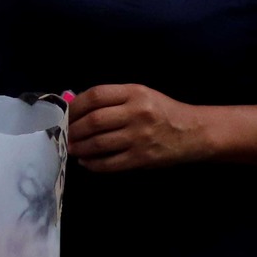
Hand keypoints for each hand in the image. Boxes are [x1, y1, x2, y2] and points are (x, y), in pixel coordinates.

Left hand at [66, 84, 213, 171]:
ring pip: (98, 144)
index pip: (95, 95)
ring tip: (71, 148)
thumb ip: (112, 99)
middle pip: (93, 121)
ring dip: (79, 147)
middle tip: (63, 134)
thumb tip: (75, 107)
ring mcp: (139, 137)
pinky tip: (86, 161)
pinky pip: (110, 163)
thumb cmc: (161, 111)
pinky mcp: (142, 158)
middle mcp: (136, 113)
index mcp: (134, 93)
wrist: (193, 132)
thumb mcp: (140, 95)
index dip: (74, 106)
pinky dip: (93, 164)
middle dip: (73, 129)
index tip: (64, 114)